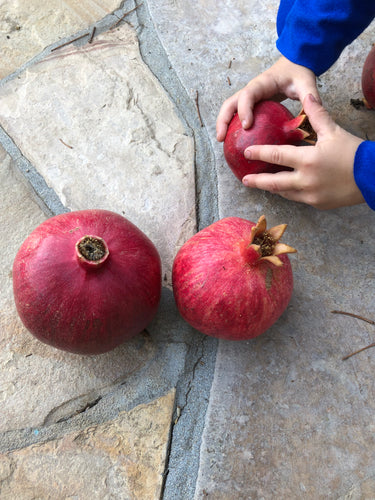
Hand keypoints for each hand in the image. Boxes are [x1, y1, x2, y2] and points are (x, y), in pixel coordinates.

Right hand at [216, 56, 318, 141]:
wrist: (295, 64)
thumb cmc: (298, 73)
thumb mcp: (306, 83)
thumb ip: (310, 96)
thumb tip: (312, 114)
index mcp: (262, 83)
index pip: (248, 95)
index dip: (244, 109)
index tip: (246, 125)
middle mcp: (251, 90)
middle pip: (230, 103)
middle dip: (223, 119)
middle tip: (221, 138)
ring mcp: (249, 97)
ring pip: (229, 109)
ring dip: (223, 124)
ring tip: (221, 141)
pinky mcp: (250, 104)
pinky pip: (237, 114)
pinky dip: (231, 126)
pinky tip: (233, 141)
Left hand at [242, 94, 364, 209]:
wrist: (373, 177)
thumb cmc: (353, 153)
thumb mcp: (334, 132)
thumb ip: (317, 115)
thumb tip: (307, 95)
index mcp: (308, 159)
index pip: (277, 156)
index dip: (260, 153)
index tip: (247, 152)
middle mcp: (306, 180)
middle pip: (274, 182)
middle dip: (257, 182)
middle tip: (244, 180)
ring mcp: (310, 195)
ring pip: (284, 192)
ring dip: (272, 188)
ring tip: (261, 184)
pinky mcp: (316, 204)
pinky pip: (296, 198)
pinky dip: (288, 192)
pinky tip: (283, 188)